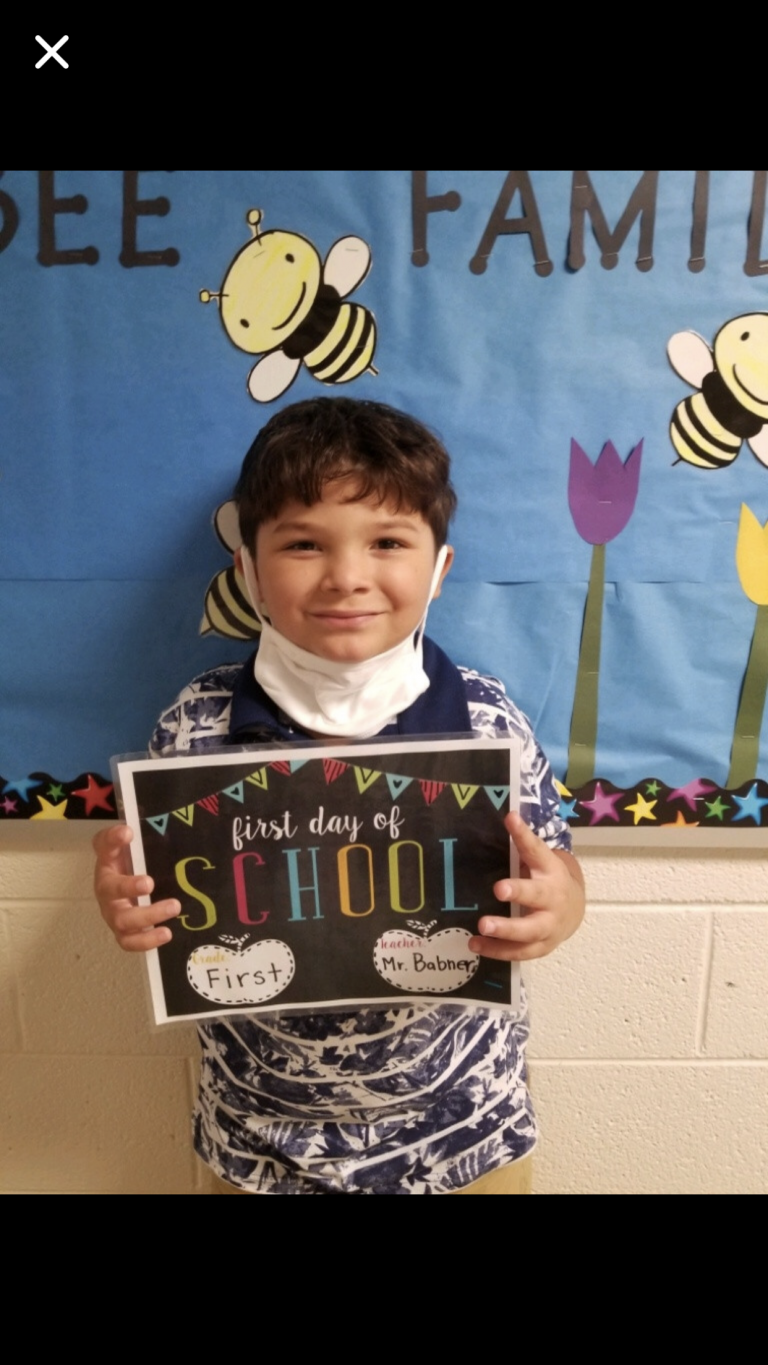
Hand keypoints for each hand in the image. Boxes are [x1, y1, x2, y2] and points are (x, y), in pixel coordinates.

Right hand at [93, 824, 179, 952]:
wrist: (127, 884)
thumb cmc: (127, 867)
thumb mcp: (123, 847)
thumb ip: (120, 837)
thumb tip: (127, 831)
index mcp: (107, 870)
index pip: (104, 850)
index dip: (113, 841)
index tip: (128, 834)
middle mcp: (107, 897)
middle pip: (114, 895)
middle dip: (131, 889)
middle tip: (151, 883)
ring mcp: (116, 918)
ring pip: (124, 925)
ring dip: (149, 919)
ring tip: (174, 908)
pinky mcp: (126, 934)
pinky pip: (131, 943)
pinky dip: (148, 941)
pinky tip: (167, 933)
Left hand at [468, 811, 584, 961]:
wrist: (574, 911)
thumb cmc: (548, 880)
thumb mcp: (539, 859)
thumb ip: (524, 841)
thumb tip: (509, 815)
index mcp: (551, 871)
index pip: (537, 850)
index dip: (524, 836)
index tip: (511, 820)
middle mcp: (553, 899)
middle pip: (537, 896)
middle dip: (519, 893)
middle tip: (498, 889)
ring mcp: (549, 926)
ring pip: (529, 931)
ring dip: (505, 931)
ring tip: (481, 926)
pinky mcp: (541, 947)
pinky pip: (519, 952)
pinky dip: (497, 951)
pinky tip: (475, 945)